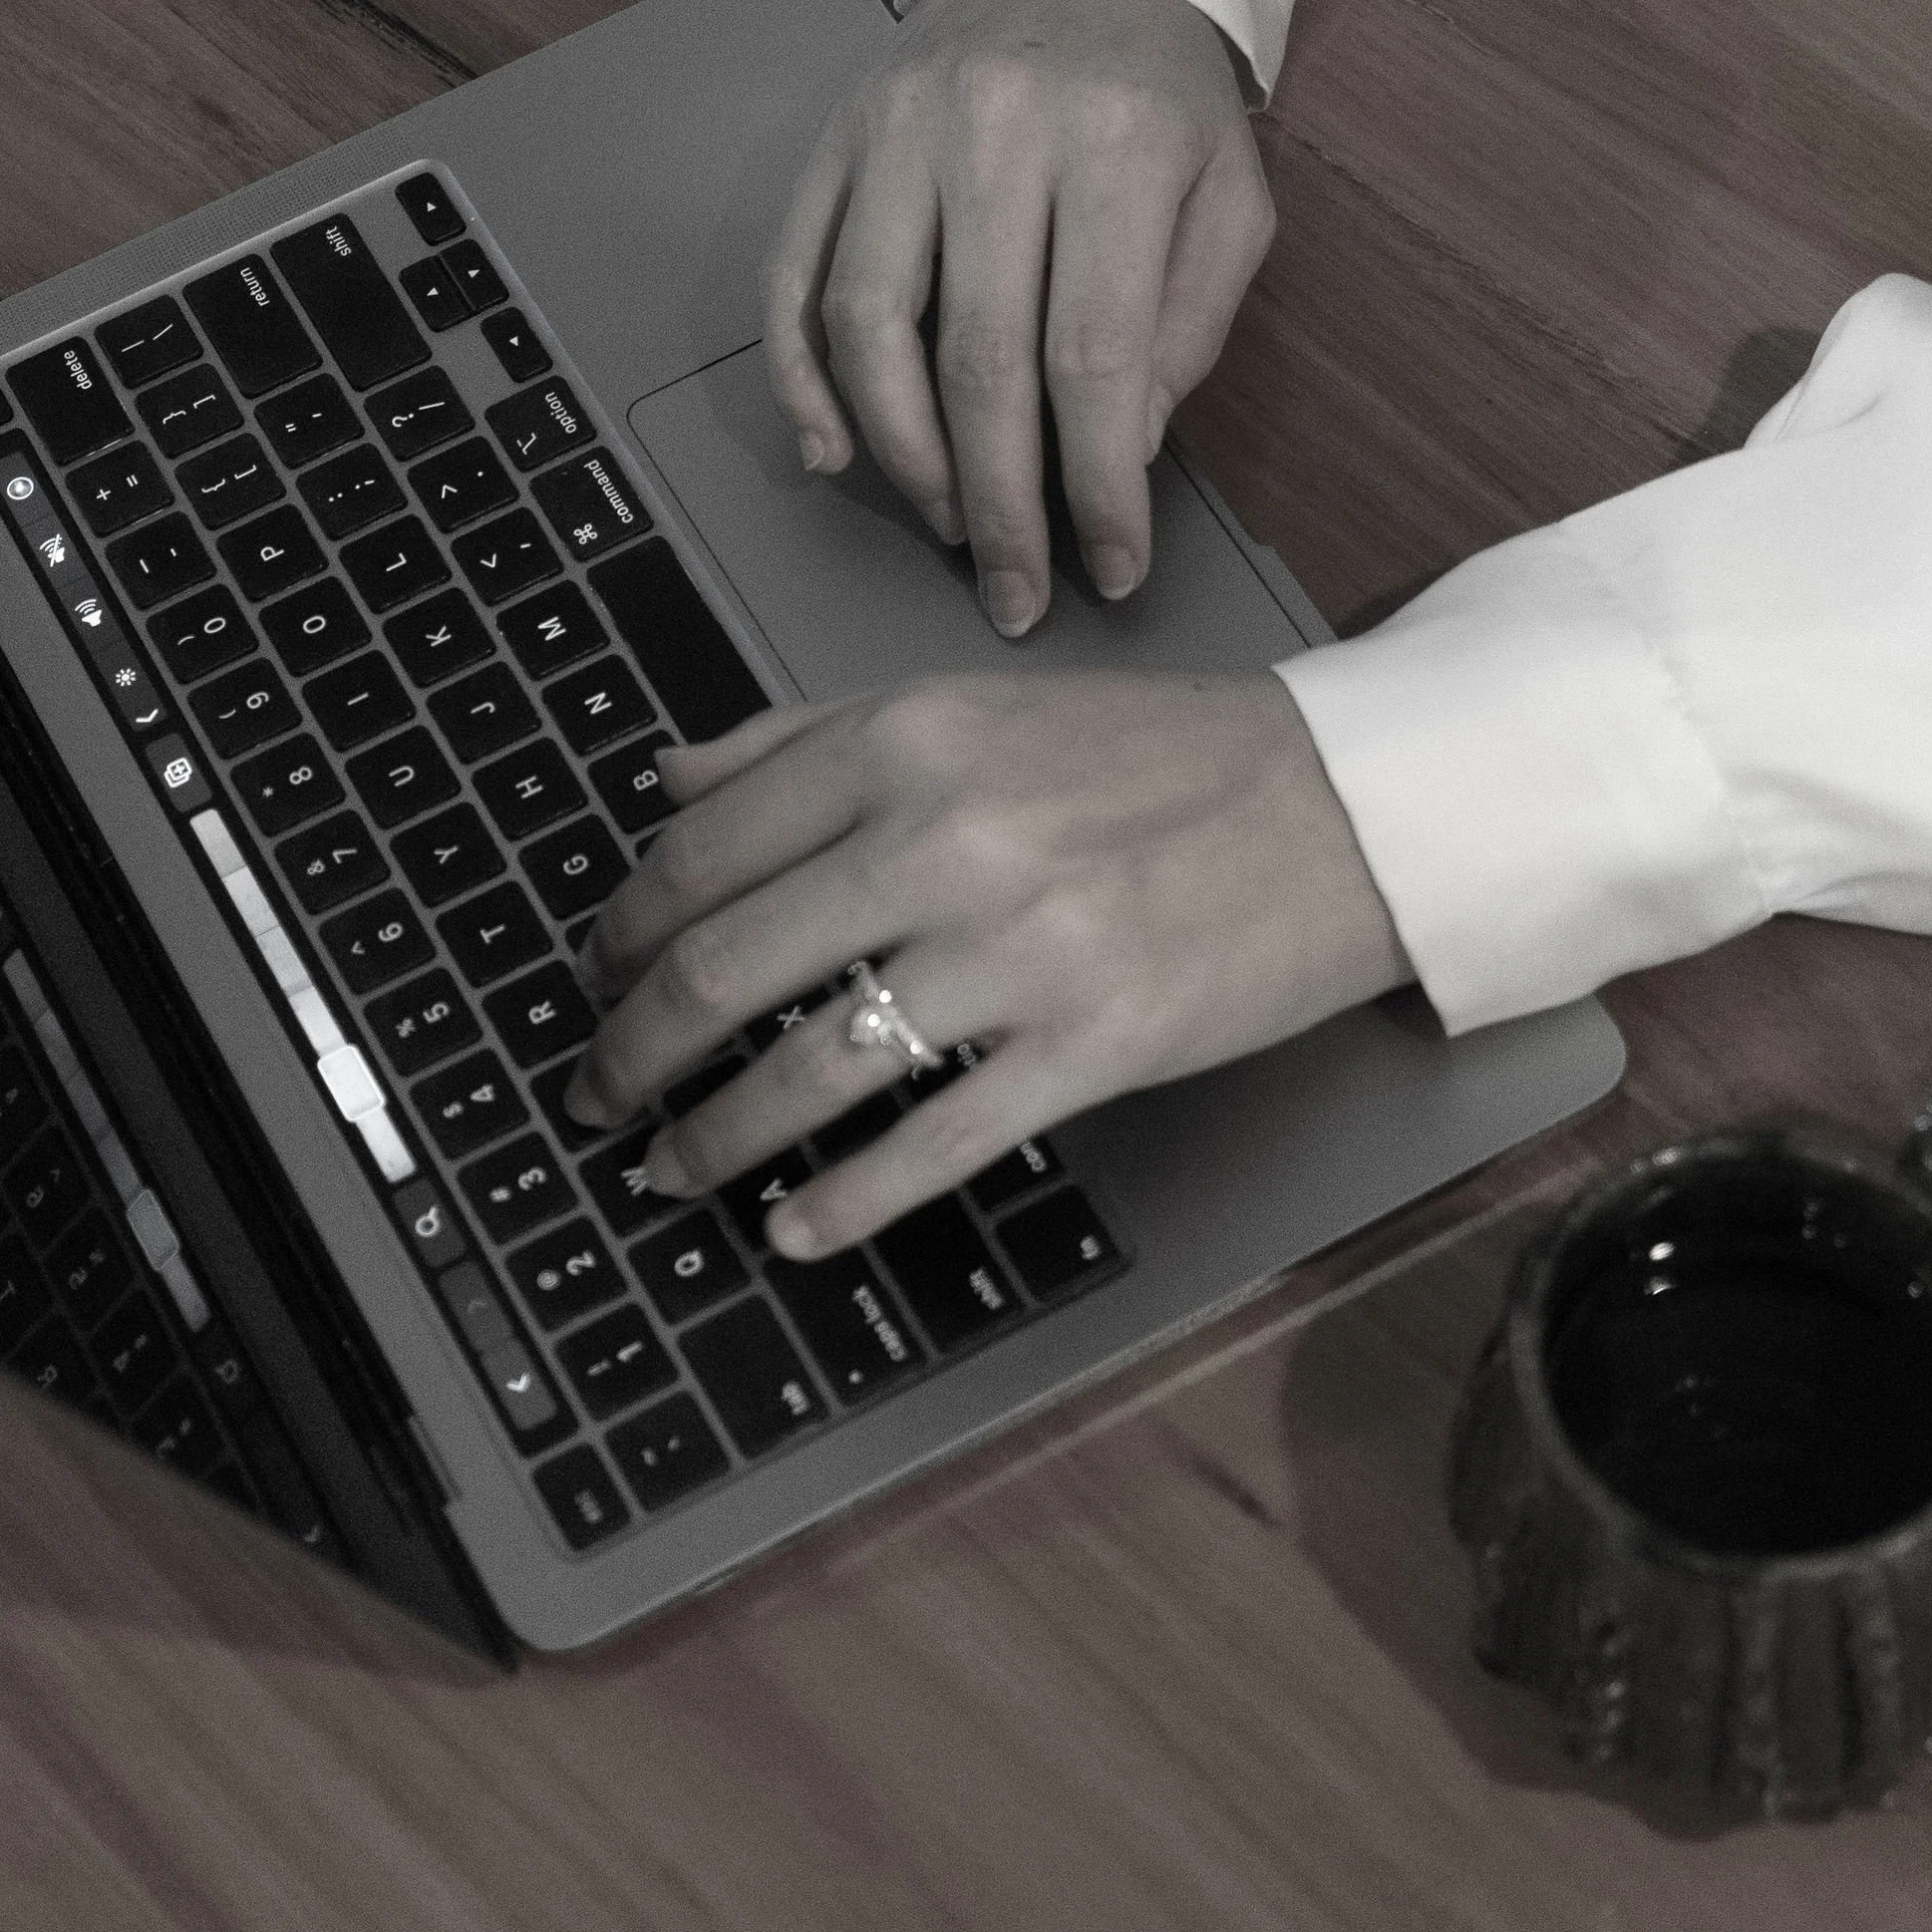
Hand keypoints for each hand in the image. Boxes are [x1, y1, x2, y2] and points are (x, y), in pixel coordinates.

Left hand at [565, 670, 1410, 1257]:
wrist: (1335, 808)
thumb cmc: (1151, 757)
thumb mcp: (969, 702)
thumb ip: (807, 735)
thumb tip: (667, 780)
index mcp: (905, 739)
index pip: (702, 849)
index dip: (621, 932)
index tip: (596, 977)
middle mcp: (946, 835)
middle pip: (724, 966)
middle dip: (631, 1050)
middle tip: (598, 1094)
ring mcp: (1019, 948)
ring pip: (809, 1068)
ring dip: (712, 1138)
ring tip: (670, 1169)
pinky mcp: (1090, 1045)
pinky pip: (930, 1145)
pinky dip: (840, 1203)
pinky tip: (791, 1229)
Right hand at [762, 0, 1273, 636]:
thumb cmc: (1164, 98)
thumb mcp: (1230, 194)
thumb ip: (1188, 323)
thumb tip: (1117, 448)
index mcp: (1112, 146)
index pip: (1093, 355)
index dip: (1098, 484)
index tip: (1114, 568)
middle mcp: (992, 133)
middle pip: (976, 358)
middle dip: (999, 501)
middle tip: (1015, 589)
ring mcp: (895, 134)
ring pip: (867, 327)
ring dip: (903, 454)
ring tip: (951, 522)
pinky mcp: (833, 142)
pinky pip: (791, 280)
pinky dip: (800, 382)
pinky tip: (835, 454)